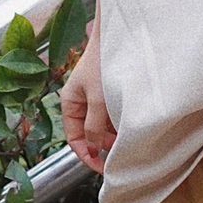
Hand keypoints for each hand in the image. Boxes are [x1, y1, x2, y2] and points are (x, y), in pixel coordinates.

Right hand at [60, 18, 116, 173]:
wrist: (120, 34)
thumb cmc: (104, 63)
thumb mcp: (99, 101)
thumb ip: (95, 127)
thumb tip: (94, 150)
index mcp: (70, 102)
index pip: (74, 139)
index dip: (87, 156)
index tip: (103, 168)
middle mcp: (81, 101)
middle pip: (90, 133)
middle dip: (104, 145)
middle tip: (122, 152)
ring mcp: (96, 96)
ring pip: (103, 124)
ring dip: (115, 133)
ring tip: (130, 136)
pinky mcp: (110, 90)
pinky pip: (113, 113)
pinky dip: (121, 121)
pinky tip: (132, 122)